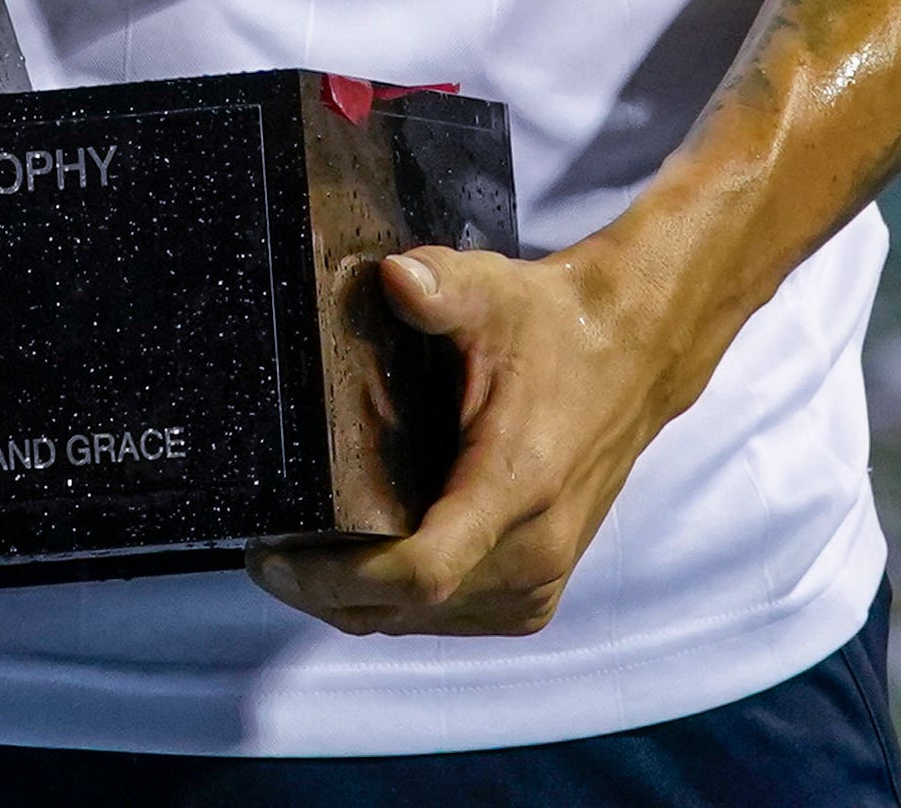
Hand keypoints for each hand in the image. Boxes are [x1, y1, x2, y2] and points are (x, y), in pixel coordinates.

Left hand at [245, 239, 710, 637]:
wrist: (634, 355)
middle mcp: (535, 549)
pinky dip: (405, 603)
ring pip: (424, 622)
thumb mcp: (495, 291)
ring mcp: (541, 579)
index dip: (339, 577)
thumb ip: (440, 286)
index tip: (276, 555)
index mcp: (516, 485)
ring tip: (304, 558)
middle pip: (406, 608)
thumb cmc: (558, 327)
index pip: (421, 571)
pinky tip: (369, 562)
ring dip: (361, 603)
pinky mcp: (541, 590)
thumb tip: (392, 277)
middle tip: (267, 555)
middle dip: (327, 592)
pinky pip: (454, 618)